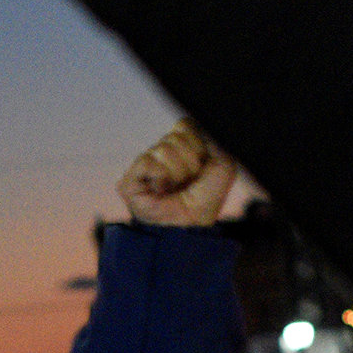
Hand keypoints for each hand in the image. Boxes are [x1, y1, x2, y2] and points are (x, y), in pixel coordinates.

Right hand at [118, 120, 236, 226]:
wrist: (190, 226)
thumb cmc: (205, 199)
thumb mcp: (223, 166)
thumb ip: (216, 141)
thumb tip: (198, 127)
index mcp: (180, 146)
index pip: (185, 125)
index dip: (197, 145)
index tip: (201, 167)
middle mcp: (159, 152)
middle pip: (175, 138)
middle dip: (189, 163)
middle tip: (187, 182)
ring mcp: (144, 165)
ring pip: (164, 149)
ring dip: (177, 174)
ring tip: (173, 189)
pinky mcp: (130, 179)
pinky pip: (148, 162)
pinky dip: (160, 177)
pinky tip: (160, 190)